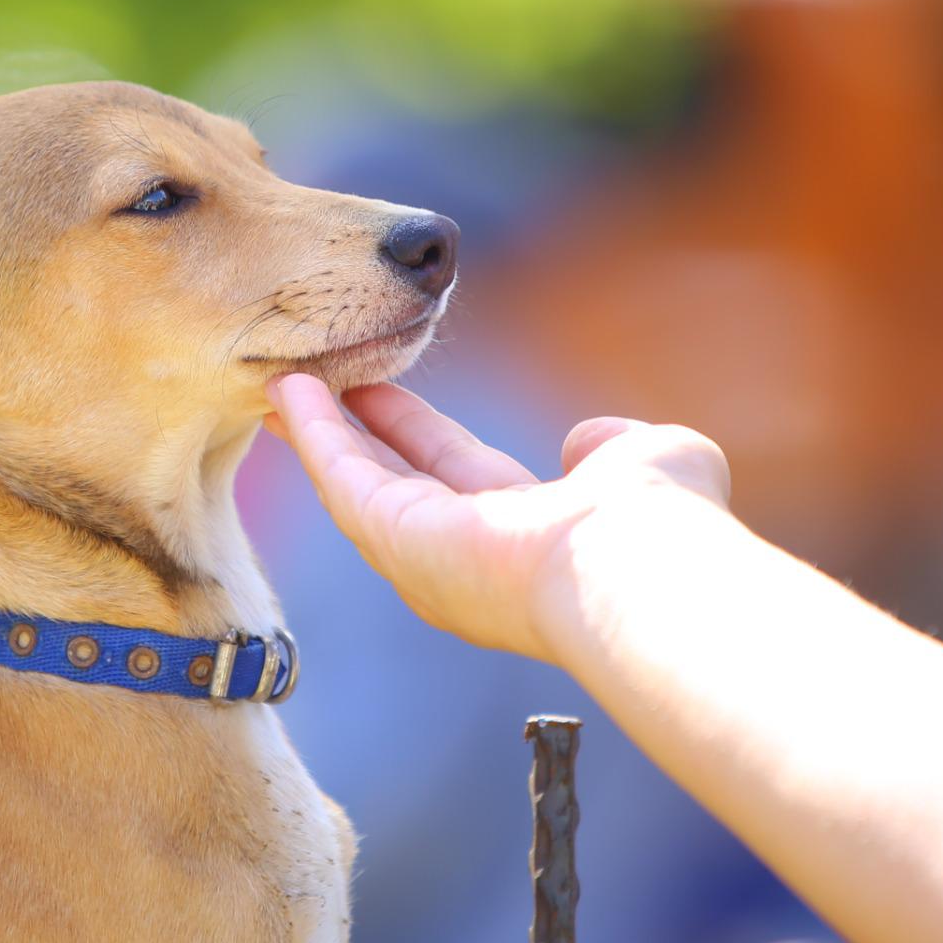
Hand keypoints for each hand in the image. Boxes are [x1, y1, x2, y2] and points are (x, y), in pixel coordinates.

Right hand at [263, 374, 730, 662]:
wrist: (641, 565)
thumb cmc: (659, 522)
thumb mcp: (643, 458)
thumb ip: (611, 445)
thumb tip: (589, 438)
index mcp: (518, 533)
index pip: (450, 472)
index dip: (409, 430)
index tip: (376, 389)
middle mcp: (462, 555)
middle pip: (388, 481)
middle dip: (348, 432)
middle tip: (307, 384)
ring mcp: (422, 556)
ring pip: (355, 483)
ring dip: (317, 430)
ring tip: (283, 377)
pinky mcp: (395, 540)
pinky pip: (343, 479)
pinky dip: (314, 433)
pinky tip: (289, 390)